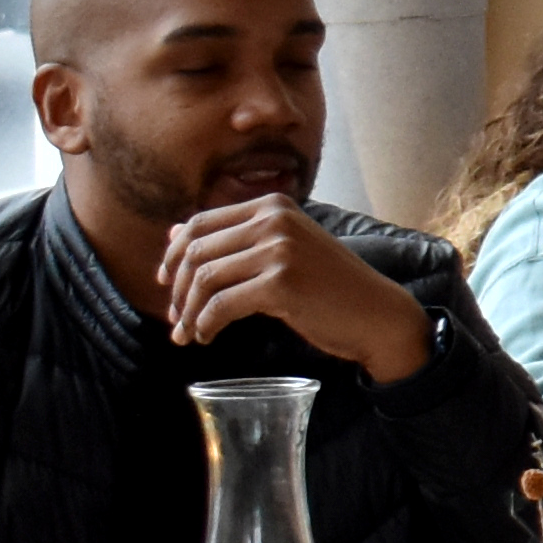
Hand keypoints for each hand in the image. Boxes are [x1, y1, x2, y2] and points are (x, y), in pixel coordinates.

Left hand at [157, 194, 437, 378]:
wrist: (376, 313)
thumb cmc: (329, 286)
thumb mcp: (282, 251)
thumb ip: (234, 239)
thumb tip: (172, 232)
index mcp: (272, 206)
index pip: (200, 222)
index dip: (173, 255)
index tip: (166, 284)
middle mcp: (273, 220)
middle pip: (196, 251)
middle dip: (178, 289)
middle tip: (176, 318)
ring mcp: (278, 250)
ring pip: (204, 279)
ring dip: (188, 312)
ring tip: (188, 334)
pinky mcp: (281, 284)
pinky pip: (222, 305)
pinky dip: (206, 324)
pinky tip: (207, 337)